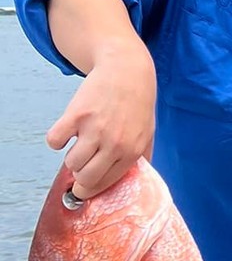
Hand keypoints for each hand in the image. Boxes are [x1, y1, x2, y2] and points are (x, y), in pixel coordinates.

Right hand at [45, 41, 155, 198]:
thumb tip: (136, 179)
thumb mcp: (148, 133)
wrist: (127, 72)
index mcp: (132, 152)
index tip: (83, 189)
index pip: (106, 183)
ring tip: (78, 146)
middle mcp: (114, 144)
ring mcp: (95, 129)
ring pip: (70, 162)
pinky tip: (66, 132)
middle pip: (86, 178)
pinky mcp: (76, 115)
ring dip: (70, 158)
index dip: (91, 189)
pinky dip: (55, 140)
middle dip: (80, 177)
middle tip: (81, 166)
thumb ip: (142, 157)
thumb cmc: (137, 104)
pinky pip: (54, 140)